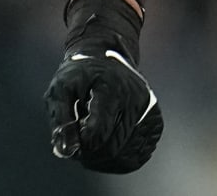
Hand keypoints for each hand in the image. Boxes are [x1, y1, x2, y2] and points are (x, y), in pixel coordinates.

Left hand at [45, 0, 161, 173]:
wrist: (106, 54)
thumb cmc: (81, 74)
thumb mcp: (61, 87)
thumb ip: (60, 118)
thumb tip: (65, 150)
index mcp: (110, 89)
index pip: (98, 131)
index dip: (82, 144)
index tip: (73, 144)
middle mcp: (134, 99)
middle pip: (113, 147)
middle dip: (92, 156)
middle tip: (79, 152)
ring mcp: (148, 111)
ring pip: (129, 155)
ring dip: (106, 161)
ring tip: (91, 152)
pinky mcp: (155, 120)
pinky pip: (141, 152)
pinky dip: (123, 159)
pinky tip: (108, 151)